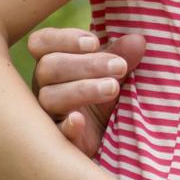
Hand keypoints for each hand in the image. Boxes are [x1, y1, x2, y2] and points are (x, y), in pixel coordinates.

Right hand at [28, 27, 145, 155]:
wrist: (106, 138)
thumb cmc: (104, 95)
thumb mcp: (114, 74)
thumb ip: (122, 56)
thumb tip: (138, 40)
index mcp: (53, 63)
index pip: (41, 42)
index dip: (63, 38)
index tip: (94, 42)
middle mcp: (43, 86)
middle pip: (47, 67)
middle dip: (86, 64)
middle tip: (120, 67)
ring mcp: (46, 114)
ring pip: (48, 97)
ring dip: (82, 89)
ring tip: (113, 88)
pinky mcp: (59, 141)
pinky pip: (55, 133)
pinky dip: (67, 126)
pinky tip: (80, 120)